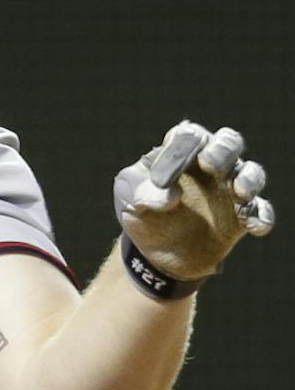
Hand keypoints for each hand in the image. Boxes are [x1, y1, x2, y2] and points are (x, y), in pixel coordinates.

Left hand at [113, 121, 272, 281]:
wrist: (157, 252)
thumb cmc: (142, 212)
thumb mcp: (128, 200)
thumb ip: (141, 192)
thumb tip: (168, 196)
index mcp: (180, 152)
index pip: (187, 137)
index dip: (178, 151)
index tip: (162, 180)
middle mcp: (210, 164)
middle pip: (228, 142)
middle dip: (223, 149)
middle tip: (210, 164)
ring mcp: (230, 188)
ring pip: (251, 173)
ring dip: (249, 179)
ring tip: (240, 192)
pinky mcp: (243, 215)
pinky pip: (260, 210)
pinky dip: (261, 216)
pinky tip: (255, 226)